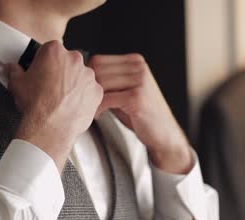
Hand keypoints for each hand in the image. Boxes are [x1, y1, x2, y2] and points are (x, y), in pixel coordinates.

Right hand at [7, 41, 102, 172]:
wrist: (51, 127)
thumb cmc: (36, 105)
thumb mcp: (17, 84)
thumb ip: (15, 71)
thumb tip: (12, 68)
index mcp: (54, 51)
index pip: (50, 50)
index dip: (45, 62)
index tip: (42, 72)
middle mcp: (74, 60)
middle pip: (68, 62)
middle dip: (61, 72)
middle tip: (51, 87)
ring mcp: (88, 75)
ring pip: (81, 76)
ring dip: (74, 84)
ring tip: (62, 99)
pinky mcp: (97, 91)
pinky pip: (91, 91)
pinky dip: (84, 97)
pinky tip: (72, 106)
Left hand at [89, 54, 192, 173]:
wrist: (163, 133)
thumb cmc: (141, 113)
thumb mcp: (126, 90)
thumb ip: (109, 81)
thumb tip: (81, 77)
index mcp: (135, 61)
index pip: (98, 60)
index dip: (88, 77)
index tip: (87, 92)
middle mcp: (139, 67)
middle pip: (97, 71)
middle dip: (88, 89)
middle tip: (87, 103)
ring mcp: (139, 80)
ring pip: (101, 84)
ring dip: (92, 99)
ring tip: (93, 110)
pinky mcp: (137, 97)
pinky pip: (106, 98)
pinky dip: (98, 108)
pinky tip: (99, 115)